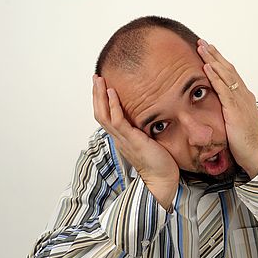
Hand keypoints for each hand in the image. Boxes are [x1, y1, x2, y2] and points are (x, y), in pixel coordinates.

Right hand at [92, 74, 178, 209]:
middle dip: (97, 94)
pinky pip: (118, 120)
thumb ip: (143, 131)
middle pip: (100, 114)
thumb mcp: (148, 142)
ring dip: (101, 96)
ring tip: (100, 80)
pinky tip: (113, 93)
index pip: (106, 117)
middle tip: (96, 78)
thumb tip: (147, 120)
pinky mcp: (132, 140)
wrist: (162, 179)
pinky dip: (114, 105)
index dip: (102, 102)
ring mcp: (123, 140)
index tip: (102, 87)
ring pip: (104, 115)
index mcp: (121, 139)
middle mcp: (118, 138)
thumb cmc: (159, 163)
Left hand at [197, 40, 257, 177]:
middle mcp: (244, 95)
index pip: (231, 75)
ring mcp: (240, 101)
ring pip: (225, 75)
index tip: (209, 53)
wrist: (256, 153)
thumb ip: (230, 112)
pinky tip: (207, 68)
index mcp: (244, 98)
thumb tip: (220, 110)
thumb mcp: (236, 122)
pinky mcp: (235, 110)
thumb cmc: (246, 143)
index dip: (220, 62)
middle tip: (203, 42)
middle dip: (215, 55)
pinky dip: (215, 77)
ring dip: (213, 60)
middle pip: (228, 69)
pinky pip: (223, 89)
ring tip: (202, 48)